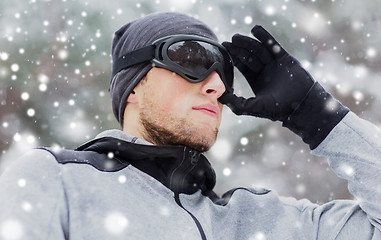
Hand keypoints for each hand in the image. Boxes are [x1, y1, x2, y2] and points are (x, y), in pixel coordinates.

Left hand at [220, 26, 348, 148]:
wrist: (301, 104)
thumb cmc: (277, 109)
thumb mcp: (251, 107)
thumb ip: (235, 102)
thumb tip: (219, 96)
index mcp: (257, 80)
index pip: (243, 65)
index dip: (234, 57)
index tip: (224, 50)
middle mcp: (265, 71)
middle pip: (249, 56)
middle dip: (238, 48)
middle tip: (228, 42)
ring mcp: (275, 64)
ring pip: (259, 49)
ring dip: (247, 42)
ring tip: (236, 37)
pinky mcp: (285, 58)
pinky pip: (273, 45)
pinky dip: (264, 37)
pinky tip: (255, 29)